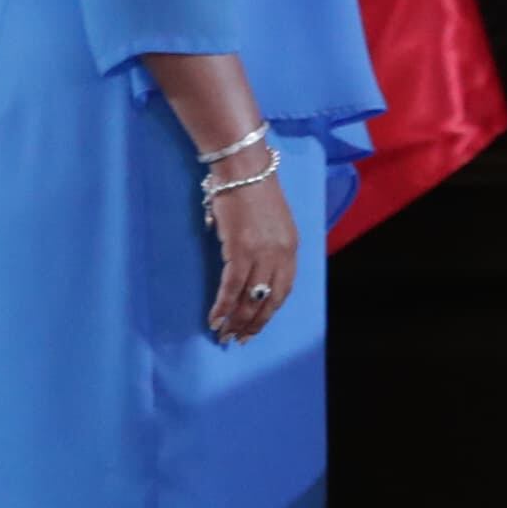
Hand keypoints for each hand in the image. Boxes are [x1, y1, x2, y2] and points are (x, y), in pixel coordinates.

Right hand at [207, 163, 297, 343]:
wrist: (243, 167)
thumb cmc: (253, 191)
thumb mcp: (273, 223)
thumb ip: (269, 247)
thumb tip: (250, 271)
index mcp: (291, 248)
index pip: (283, 290)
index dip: (269, 312)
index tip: (257, 327)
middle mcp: (280, 254)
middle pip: (268, 300)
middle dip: (253, 323)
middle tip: (239, 340)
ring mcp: (261, 253)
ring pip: (249, 298)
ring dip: (236, 321)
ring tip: (224, 335)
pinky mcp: (239, 249)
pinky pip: (232, 287)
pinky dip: (222, 307)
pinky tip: (215, 320)